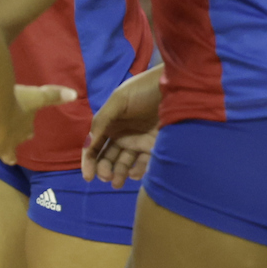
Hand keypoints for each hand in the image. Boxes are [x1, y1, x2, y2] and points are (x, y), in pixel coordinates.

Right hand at [0, 84, 78, 190]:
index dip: (26, 132)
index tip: (28, 133)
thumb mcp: (36, 96)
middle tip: (11, 160)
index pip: (25, 131)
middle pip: (10, 150)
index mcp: (20, 128)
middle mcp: (7, 143)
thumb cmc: (14, 103)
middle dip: (10, 154)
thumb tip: (74, 93)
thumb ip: (54, 95)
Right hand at [81, 66, 163, 187]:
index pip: (95, 146)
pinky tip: (135, 174)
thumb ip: (102, 121)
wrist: (178, 86)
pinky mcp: (157, 146)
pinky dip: (139, 171)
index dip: (90, 161)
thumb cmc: (144, 89)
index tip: (89, 176)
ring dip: (119, 174)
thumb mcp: (119, 100)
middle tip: (106, 177)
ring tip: (118, 182)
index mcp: (110, 123)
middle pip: (109, 157)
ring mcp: (140, 141)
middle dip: (105, 169)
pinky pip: (146, 162)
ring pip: (125, 163)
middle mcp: (123, 134)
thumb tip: (88, 144)